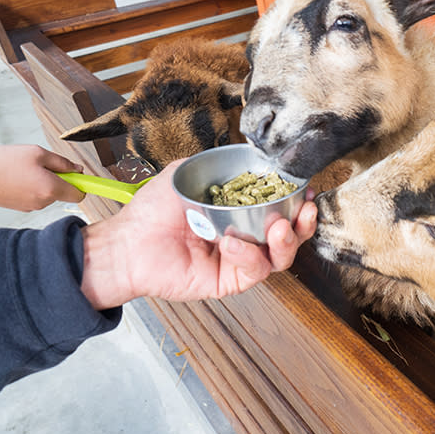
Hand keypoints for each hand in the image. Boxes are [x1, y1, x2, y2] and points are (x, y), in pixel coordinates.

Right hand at [0, 145, 84, 210]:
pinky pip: (35, 196)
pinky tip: (17, 177)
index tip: (79, 175)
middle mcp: (42, 203)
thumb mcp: (37, 153)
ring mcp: (30, 207)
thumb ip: (62, 162)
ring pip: (48, 193)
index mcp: (50, 189)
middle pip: (63, 192)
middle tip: (43, 164)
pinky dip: (32, 186)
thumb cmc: (2, 162)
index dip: (82, 184)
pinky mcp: (20, 207)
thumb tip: (78, 170)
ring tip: (25, 169)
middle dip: (60, 179)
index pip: (79, 195)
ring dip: (44, 181)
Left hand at [79, 160, 317, 308]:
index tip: (305, 188)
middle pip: (290, 234)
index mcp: (241, 211)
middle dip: (303, 223)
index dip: (297, 199)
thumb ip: (218, 163)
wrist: (128, 242)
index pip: (280, 206)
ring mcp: (240, 260)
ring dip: (286, 241)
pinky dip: (248, 256)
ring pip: (280, 256)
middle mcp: (246, 235)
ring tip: (279, 227)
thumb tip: (249, 152)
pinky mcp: (230, 280)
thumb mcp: (187, 172)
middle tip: (304, 209)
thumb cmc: (153, 209)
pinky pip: (253, 271)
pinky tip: (231, 243)